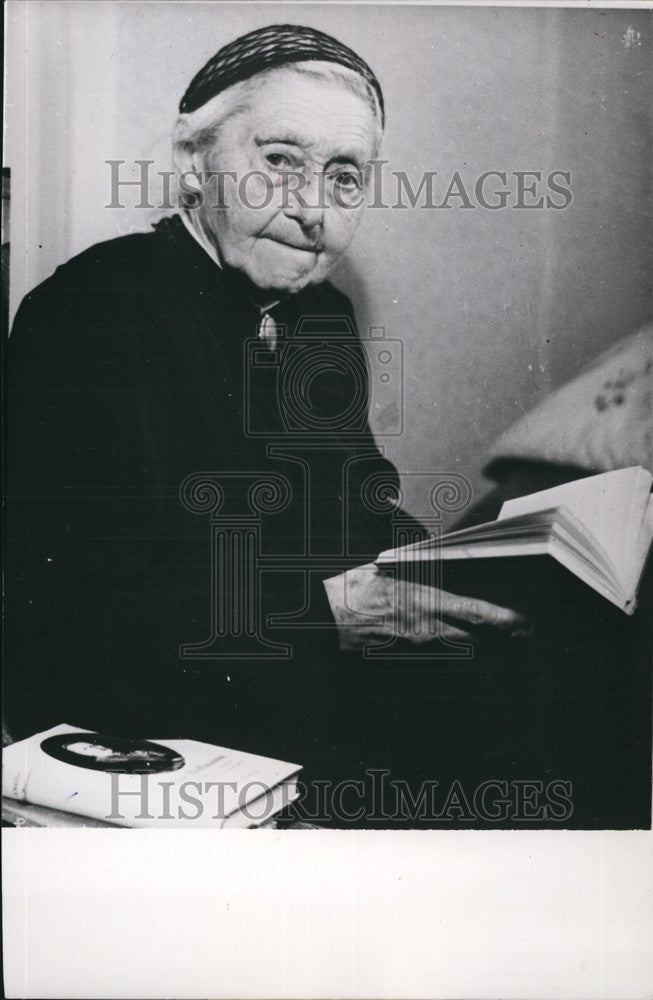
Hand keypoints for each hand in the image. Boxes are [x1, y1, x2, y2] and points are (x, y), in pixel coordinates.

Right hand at [323, 563, 530, 651]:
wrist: (323, 616)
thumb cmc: (354, 586)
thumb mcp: (389, 567)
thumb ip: (421, 566)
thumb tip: (446, 560)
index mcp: (422, 601)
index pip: (472, 613)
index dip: (501, 619)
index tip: (522, 621)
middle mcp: (423, 629)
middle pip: (473, 640)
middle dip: (500, 638)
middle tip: (522, 633)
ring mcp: (413, 648)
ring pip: (457, 651)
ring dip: (480, 646)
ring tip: (501, 639)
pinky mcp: (403, 659)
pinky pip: (436, 657)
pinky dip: (454, 652)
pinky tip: (462, 646)